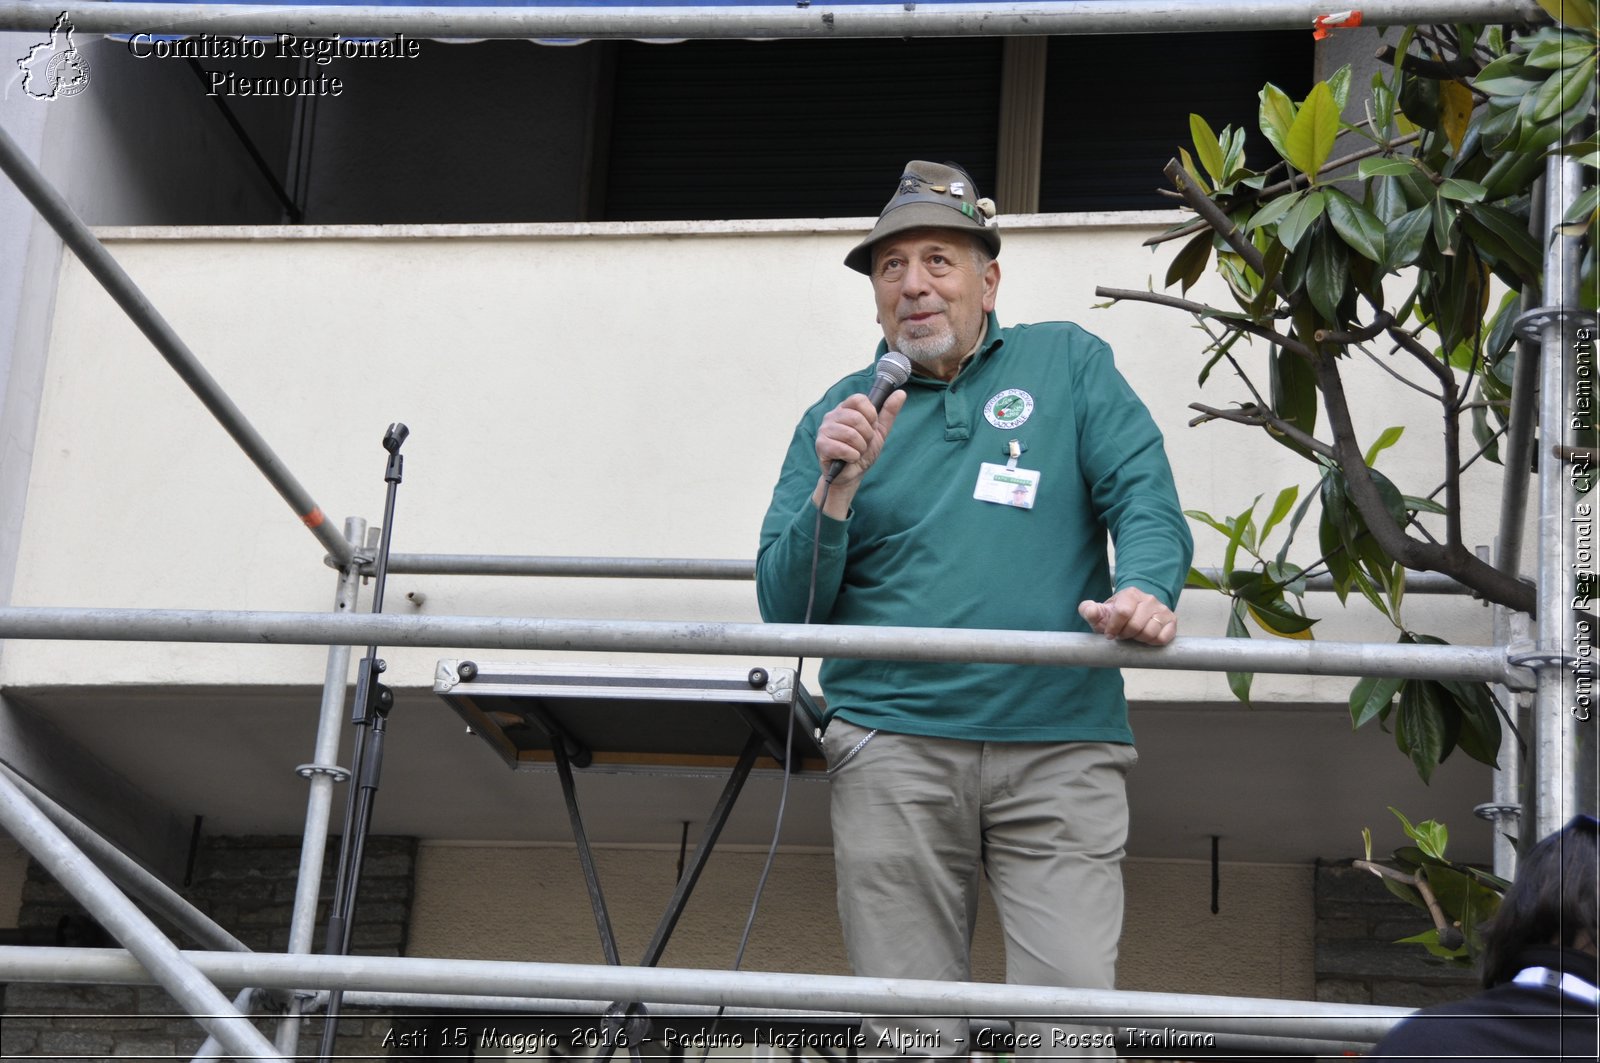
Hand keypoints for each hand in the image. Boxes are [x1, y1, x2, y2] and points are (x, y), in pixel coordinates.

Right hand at [812, 390, 905, 512]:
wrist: (851, 475)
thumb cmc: (862, 451)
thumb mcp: (879, 431)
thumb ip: (888, 412)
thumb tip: (901, 393)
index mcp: (845, 408)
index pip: (859, 399)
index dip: (870, 414)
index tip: (871, 426)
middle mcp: (832, 415)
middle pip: (856, 418)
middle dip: (867, 435)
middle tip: (863, 443)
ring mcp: (824, 430)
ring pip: (851, 434)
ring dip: (860, 448)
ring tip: (856, 452)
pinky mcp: (821, 445)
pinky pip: (843, 448)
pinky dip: (852, 456)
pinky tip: (849, 458)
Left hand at [1077, 588, 1176, 645]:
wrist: (1135, 615)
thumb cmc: (1115, 616)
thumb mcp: (1100, 613)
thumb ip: (1089, 610)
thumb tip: (1089, 610)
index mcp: (1130, 594)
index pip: (1123, 612)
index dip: (1114, 627)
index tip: (1109, 634)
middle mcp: (1149, 599)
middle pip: (1136, 625)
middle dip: (1126, 635)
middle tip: (1123, 635)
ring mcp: (1162, 609)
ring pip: (1150, 633)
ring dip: (1139, 639)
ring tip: (1134, 635)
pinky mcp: (1172, 621)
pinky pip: (1163, 638)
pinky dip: (1153, 642)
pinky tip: (1146, 638)